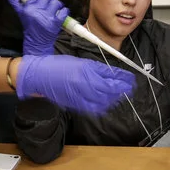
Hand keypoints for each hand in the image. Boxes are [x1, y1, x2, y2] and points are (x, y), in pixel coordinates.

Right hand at [7, 0, 69, 55]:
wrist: (36, 42)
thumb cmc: (29, 26)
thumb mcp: (20, 13)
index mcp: (28, 8)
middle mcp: (37, 11)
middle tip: (47, 5)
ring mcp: (47, 17)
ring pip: (57, 2)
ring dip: (56, 6)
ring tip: (53, 10)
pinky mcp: (56, 22)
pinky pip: (64, 10)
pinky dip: (63, 12)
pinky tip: (59, 15)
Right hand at [16, 54, 134, 114]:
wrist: (39, 77)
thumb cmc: (58, 66)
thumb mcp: (79, 62)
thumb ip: (96, 69)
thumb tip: (112, 74)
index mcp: (85, 71)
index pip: (110, 77)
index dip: (122, 79)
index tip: (130, 79)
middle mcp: (84, 84)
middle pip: (109, 90)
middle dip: (121, 89)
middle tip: (129, 87)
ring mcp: (79, 96)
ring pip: (103, 101)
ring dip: (114, 98)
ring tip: (120, 94)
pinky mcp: (75, 103)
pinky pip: (92, 107)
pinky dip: (102, 106)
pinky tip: (107, 103)